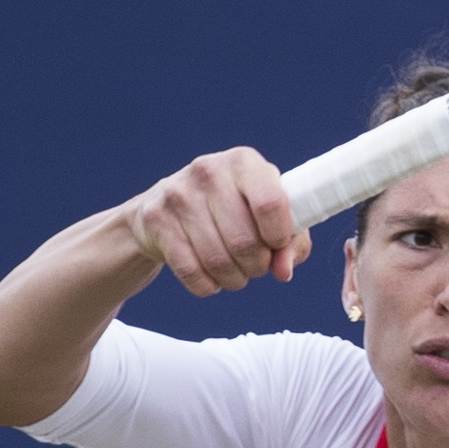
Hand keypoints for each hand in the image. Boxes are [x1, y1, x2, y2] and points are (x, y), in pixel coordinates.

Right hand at [121, 148, 301, 297]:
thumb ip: (292, 242)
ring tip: (235, 272)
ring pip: (219, 262)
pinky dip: (208, 285)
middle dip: (257, 266)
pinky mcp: (156, 220)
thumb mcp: (267, 216)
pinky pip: (192, 272)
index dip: (280, 237)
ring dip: (234, 279)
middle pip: (246, 242)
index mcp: (243, 162)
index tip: (276, 245)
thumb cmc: (232, 211)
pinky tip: (211, 277)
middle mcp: (209, 171)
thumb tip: (283, 271)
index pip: (271, 204)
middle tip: (255, 264)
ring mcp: (178, 194)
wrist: (165, 208)